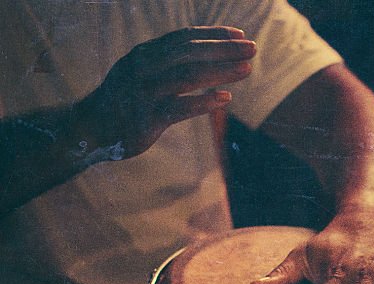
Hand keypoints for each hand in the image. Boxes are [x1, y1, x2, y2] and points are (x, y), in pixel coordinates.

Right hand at [74, 26, 255, 158]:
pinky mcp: (145, 118)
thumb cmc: (124, 100)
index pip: (184, 38)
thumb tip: (206, 53)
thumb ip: (168, 62)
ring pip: (187, 76)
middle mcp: (144, 68)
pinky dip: (204, 102)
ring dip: (220, 71)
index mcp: (145, 54)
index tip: (240, 35)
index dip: (214, 34)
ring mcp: (144, 92)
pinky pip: (179, 108)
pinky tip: (225, 98)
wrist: (90, 128)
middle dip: (224, 49)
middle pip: (190, 53)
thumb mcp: (142, 72)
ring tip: (247, 69)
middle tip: (253, 49)